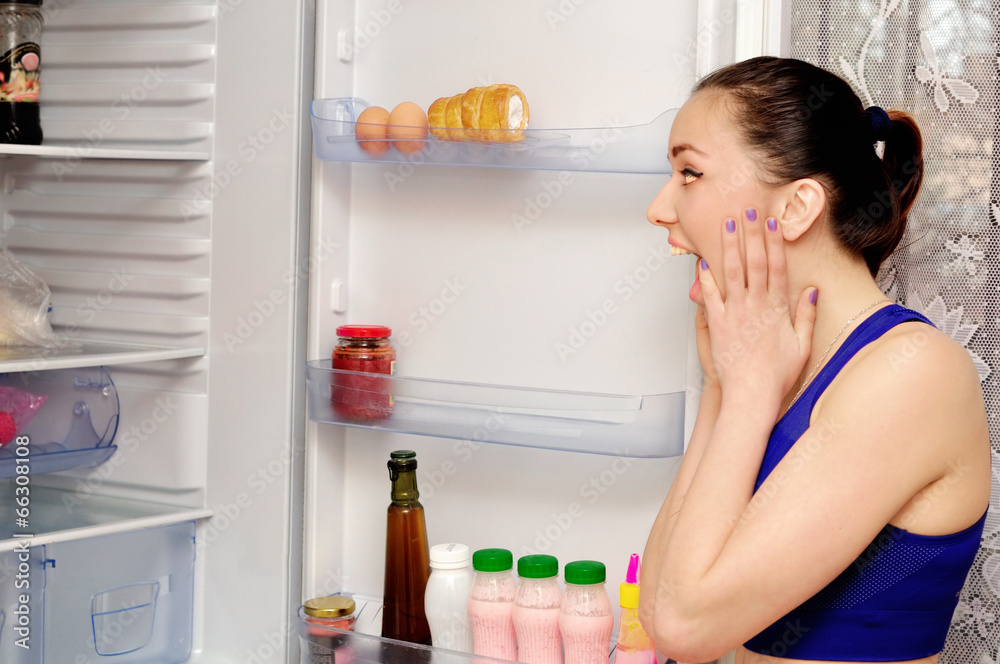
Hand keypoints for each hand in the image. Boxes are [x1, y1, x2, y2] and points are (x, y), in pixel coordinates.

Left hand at [699, 208, 816, 406]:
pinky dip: (706, 278)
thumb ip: (805, 315)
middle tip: (748, 210)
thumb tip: (811, 291)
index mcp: (777, 309)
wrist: (751, 395)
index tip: (772, 223)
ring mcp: (734, 313)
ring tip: (726, 224)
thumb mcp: (801, 345)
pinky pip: (710, 296)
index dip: (774, 243)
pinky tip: (702, 261)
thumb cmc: (777, 375)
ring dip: (729, 246)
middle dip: (751, 234)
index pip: (777, 267)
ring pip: (731, 272)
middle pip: (754, 262)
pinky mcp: (716, 325)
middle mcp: (755, 306)